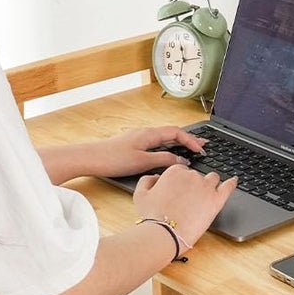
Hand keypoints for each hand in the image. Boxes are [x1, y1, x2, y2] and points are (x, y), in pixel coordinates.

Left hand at [82, 126, 206, 178]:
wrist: (91, 158)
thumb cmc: (113, 159)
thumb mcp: (143, 162)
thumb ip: (164, 160)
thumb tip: (181, 160)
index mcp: (150, 134)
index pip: (177, 132)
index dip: (192, 141)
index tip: (202, 150)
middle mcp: (145, 133)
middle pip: (172, 133)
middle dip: (189, 140)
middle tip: (203, 146)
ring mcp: (139, 138)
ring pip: (164, 138)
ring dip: (179, 143)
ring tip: (190, 149)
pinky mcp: (133, 145)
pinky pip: (156, 143)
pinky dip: (167, 147)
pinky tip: (168, 154)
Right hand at [132, 165, 237, 247]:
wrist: (164, 233)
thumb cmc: (151, 216)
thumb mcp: (140, 194)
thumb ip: (147, 180)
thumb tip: (155, 177)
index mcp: (174, 172)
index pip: (182, 171)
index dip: (180, 182)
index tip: (180, 191)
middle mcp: (192, 176)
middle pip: (197, 176)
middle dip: (193, 185)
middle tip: (188, 200)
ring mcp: (206, 187)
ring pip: (212, 179)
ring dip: (210, 184)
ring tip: (206, 194)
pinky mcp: (216, 200)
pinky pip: (229, 186)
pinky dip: (232, 182)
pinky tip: (234, 181)